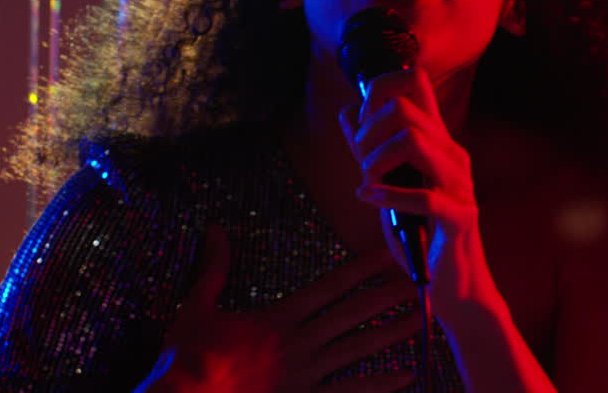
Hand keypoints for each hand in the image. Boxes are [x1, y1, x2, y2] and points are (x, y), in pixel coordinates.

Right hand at [140, 224, 421, 391]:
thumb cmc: (185, 358)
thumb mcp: (195, 308)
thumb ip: (213, 269)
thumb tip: (214, 230)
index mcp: (278, 318)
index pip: (330, 286)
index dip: (362, 269)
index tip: (388, 255)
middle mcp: (298, 343)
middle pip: (354, 314)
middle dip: (389, 297)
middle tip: (420, 282)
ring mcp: (304, 376)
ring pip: (359, 351)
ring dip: (393, 334)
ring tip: (422, 321)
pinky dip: (379, 385)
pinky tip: (406, 376)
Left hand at [338, 67, 499, 320]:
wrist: (453, 283)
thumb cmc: (421, 233)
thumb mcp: (390, 184)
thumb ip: (370, 150)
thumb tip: (347, 112)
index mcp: (437, 142)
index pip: (416, 84)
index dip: (380, 89)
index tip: (362, 123)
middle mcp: (452, 154)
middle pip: (404, 108)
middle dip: (368, 132)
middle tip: (362, 165)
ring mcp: (460, 184)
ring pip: (413, 141)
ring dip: (376, 161)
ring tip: (367, 184)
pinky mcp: (460, 217)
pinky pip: (424, 197)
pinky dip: (388, 196)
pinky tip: (371, 200)